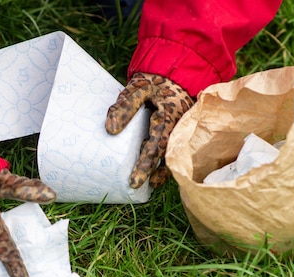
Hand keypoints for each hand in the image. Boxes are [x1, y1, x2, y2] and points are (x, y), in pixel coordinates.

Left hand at [106, 73, 193, 188]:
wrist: (176, 73)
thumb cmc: (154, 81)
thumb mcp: (138, 88)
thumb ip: (124, 106)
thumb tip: (110, 130)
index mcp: (169, 116)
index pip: (156, 145)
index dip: (145, 164)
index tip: (133, 180)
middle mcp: (179, 127)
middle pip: (165, 155)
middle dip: (152, 172)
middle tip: (136, 186)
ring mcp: (182, 130)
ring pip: (173, 154)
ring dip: (162, 171)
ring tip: (150, 185)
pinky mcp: (181, 131)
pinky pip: (175, 149)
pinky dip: (166, 162)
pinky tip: (157, 173)